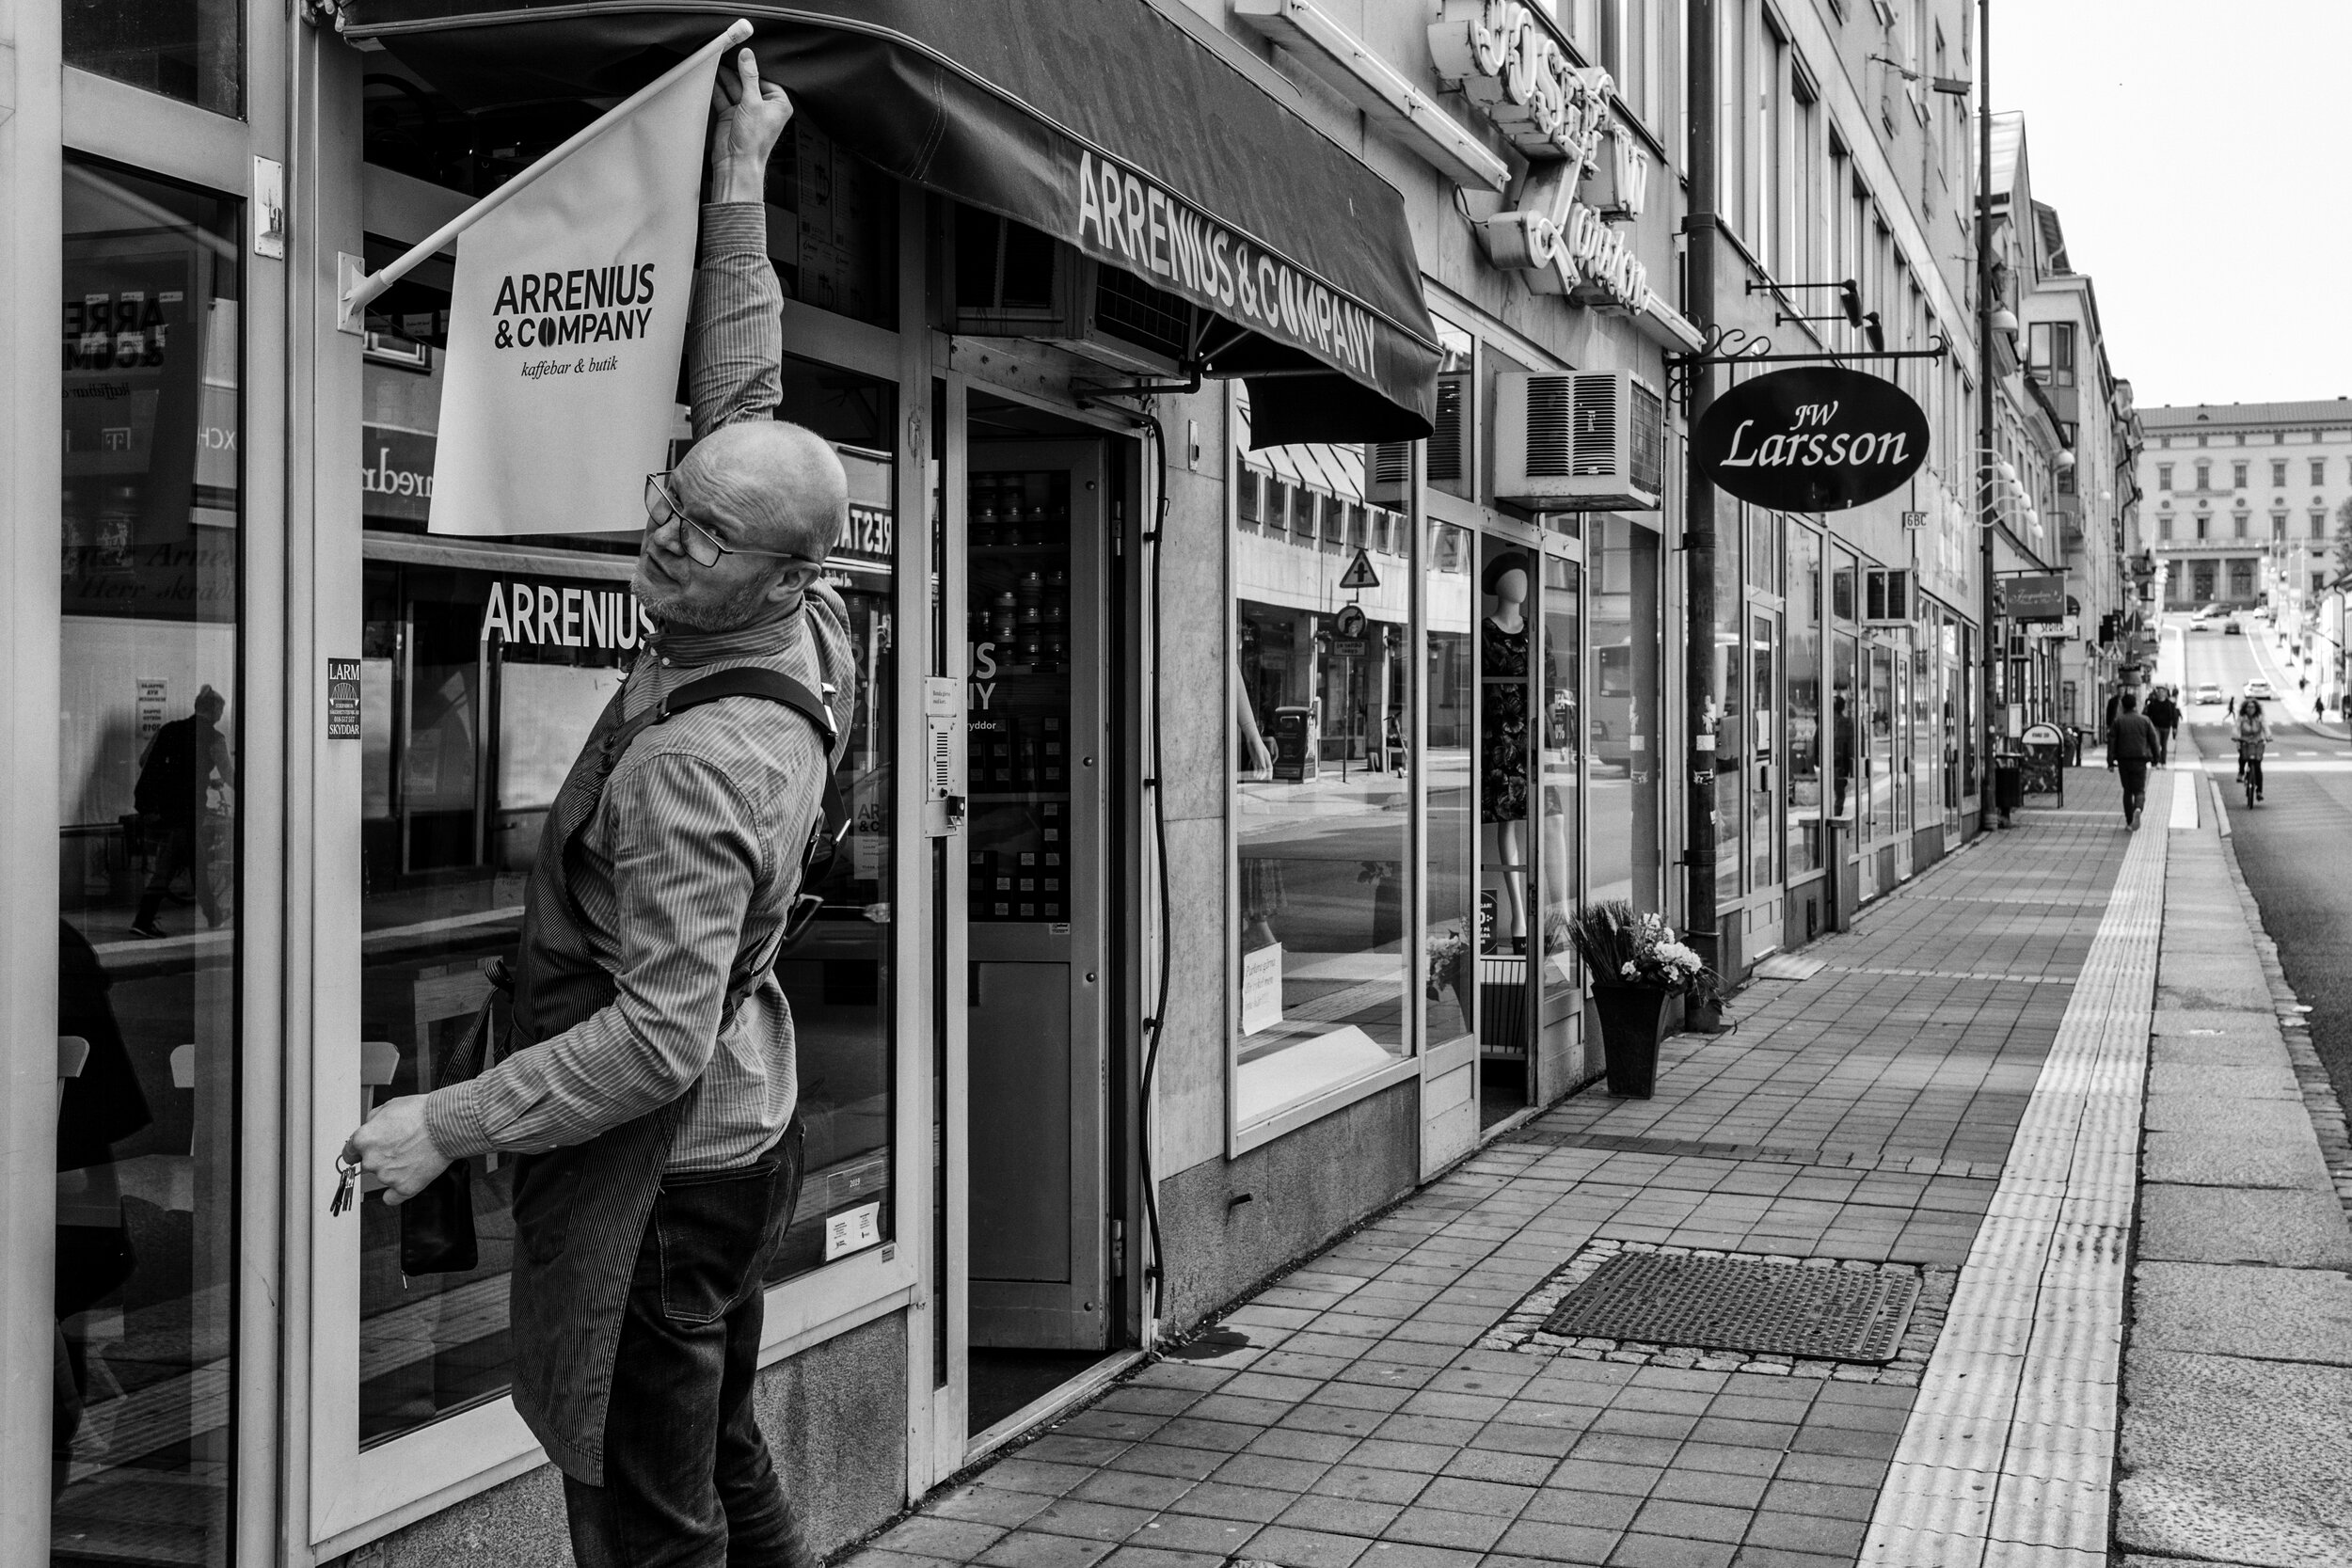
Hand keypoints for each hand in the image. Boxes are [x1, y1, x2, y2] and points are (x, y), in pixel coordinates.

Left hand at [343, 1095, 451, 1205]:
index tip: (367, 1151)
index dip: (360, 1150)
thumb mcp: (390, 1105)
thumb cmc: (422, 1113)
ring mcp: (387, 1176)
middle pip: (368, 1164)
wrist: (446, 1125)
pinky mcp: (404, 1187)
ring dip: (393, 1169)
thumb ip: (373, 1121)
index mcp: (364, 1140)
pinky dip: (396, 1191)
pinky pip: (392, 1198)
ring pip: (383, 1177)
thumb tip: (371, 1128)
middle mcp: (371, 1160)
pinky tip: (404, 1180)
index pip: (349, 1153)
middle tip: (399, 1146)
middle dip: (381, 1156)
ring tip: (412, 1154)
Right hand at [708, 46, 791, 203]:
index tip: (741, 54)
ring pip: (733, 87)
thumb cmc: (753, 141)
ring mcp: (745, 110)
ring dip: (723, 77)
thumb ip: (749, 76)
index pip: (765, 78)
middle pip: (747, 81)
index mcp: (778, 104)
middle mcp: (763, 107)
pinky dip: (716, 88)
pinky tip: (709, 77)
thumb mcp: (753, 102)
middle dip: (735, 71)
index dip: (752, 67)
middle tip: (724, 54)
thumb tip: (747, 56)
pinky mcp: (731, 115)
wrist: (737, 163)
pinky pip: (722, 96)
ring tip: (714, 62)